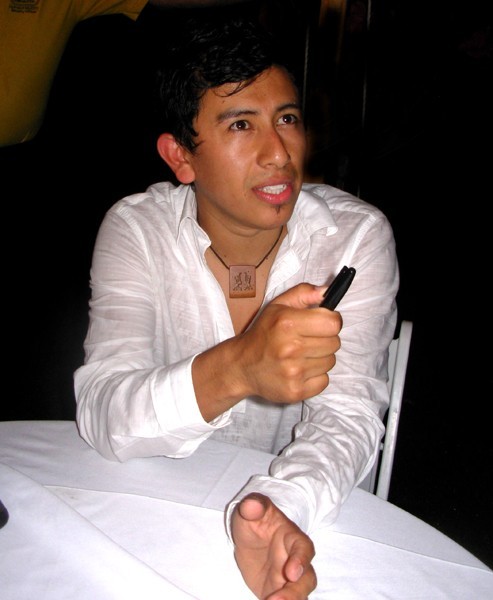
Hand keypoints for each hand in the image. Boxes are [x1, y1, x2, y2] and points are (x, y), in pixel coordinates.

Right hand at [192, 283, 341, 421]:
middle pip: (335, 343)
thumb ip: (304, 293)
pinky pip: (324, 381)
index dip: (331, 321)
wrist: (241, 366)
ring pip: (331, 362)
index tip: (322, 323)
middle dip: (325, 339)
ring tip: (302, 355)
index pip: (333, 323)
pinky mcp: (295, 391)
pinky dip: (316, 376)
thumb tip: (327, 291)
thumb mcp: (278, 305)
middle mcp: (291, 348)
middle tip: (308, 340)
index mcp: (287, 323)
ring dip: (320, 358)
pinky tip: (300, 370)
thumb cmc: (263, 333)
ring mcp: (293, 372)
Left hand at [231, 493, 316, 599]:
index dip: (300, 560)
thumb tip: (252, 504)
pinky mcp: (279, 593)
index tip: (291, 572)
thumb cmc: (256, 519)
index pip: (304, 549)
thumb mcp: (251, 509)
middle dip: (295, 592)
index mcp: (293, 538)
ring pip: (299, 595)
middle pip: (306, 579)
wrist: (250, 536)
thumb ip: (254, 506)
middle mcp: (296, 562)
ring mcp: (289, 580)